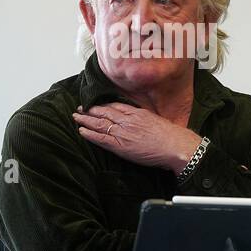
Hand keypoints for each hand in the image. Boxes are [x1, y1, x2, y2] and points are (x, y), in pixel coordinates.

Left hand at [73, 103, 202, 174]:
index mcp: (137, 113)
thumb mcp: (156, 120)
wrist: (175, 145)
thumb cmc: (170, 136)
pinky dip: (90, 134)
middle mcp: (128, 120)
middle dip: (90, 110)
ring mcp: (123, 132)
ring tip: (76, 117)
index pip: (115, 106)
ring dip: (86, 119)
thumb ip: (144, 118)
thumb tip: (139, 119)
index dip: (102, 105)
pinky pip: (101, 138)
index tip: (94, 104)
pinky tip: (81, 131)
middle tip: (79, 108)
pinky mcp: (121, 145)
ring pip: (100, 123)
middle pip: (104, 112)